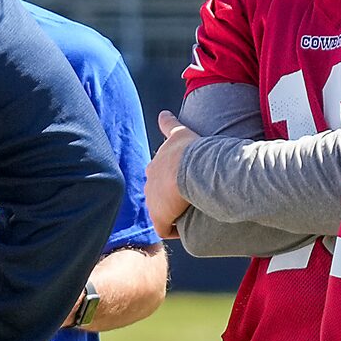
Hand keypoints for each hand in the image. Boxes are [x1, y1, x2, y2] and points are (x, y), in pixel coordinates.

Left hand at [145, 111, 193, 234]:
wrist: (191, 168)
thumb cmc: (191, 150)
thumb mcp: (180, 133)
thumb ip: (170, 124)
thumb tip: (162, 112)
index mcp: (155, 166)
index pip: (157, 172)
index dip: (166, 177)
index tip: (175, 181)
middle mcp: (150, 183)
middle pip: (157, 192)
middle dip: (167, 195)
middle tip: (186, 196)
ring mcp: (153, 202)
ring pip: (160, 210)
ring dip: (171, 212)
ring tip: (188, 213)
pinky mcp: (159, 218)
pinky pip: (164, 228)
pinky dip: (174, 228)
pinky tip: (185, 229)